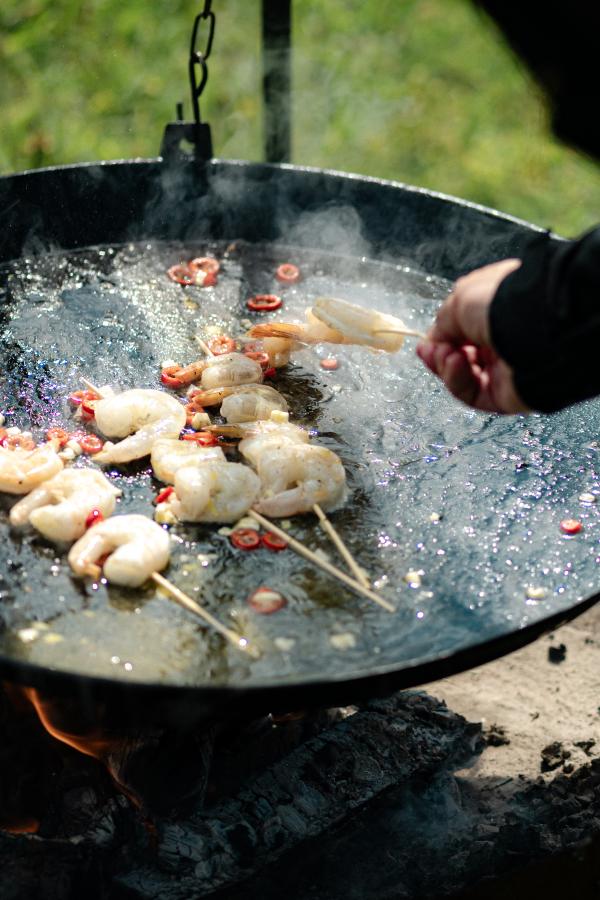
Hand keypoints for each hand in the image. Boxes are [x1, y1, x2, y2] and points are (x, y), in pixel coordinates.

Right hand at [416, 259, 530, 413]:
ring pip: (463, 377)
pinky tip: (455, 364)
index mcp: (500, 310)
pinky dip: (456, 381)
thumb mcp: (461, 299)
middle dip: (439, 354)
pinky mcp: (506, 395)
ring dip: (446, 367)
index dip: (441, 337)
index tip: (425, 342)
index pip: (464, 330)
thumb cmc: (502, 302)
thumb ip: (443, 322)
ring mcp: (507, 368)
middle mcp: (506, 339)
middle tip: (429, 351)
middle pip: (462, 356)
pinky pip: (472, 394)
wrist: (532, 324)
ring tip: (446, 355)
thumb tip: (433, 340)